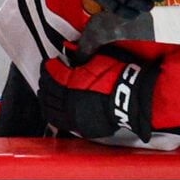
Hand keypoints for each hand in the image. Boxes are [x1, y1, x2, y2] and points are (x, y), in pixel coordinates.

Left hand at [40, 52, 157, 141]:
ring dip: (46, 98)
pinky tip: (53, 110)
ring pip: (49, 107)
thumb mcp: (101, 58)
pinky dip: (52, 113)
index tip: (51, 63)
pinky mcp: (79, 126)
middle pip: (47, 91)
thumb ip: (83, 56)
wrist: (133, 99)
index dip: (49, 66)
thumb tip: (74, 52)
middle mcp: (67, 100)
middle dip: (45, 82)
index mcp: (70, 82)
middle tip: (46, 76)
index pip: (51, 72)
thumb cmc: (121, 79)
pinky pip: (58, 121)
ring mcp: (72, 115)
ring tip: (47, 93)